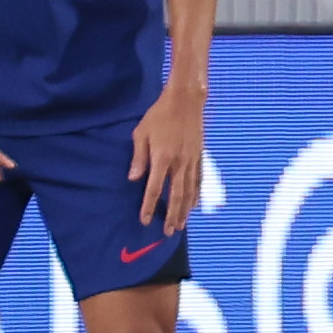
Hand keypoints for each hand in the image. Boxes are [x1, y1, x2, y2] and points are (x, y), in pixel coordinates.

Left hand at [130, 82, 205, 235]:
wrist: (185, 101)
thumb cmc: (159, 115)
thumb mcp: (141, 133)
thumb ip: (138, 157)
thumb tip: (133, 179)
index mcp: (162, 158)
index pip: (154, 189)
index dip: (148, 206)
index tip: (144, 220)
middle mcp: (179, 163)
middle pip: (175, 196)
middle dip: (171, 216)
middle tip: (168, 232)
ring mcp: (191, 161)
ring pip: (189, 192)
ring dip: (184, 211)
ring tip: (181, 225)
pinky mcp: (199, 156)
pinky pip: (198, 181)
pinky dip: (196, 196)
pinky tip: (194, 206)